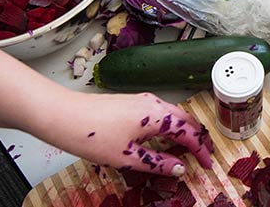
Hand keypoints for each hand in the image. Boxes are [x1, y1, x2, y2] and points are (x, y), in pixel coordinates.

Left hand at [33, 92, 213, 176]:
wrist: (62, 115)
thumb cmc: (92, 135)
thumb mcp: (127, 158)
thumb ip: (157, 164)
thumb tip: (179, 169)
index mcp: (156, 116)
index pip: (189, 133)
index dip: (201, 150)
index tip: (207, 165)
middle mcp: (153, 103)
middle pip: (185, 120)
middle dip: (198, 138)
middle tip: (204, 155)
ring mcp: (141, 100)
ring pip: (173, 115)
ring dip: (184, 131)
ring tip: (188, 149)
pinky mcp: (131, 103)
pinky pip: (160, 113)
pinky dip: (170, 126)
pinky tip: (164, 139)